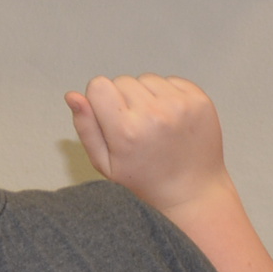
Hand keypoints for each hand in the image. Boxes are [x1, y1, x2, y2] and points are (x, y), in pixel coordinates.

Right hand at [65, 74, 232, 215]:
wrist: (193, 192)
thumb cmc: (146, 181)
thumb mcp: (105, 164)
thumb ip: (86, 128)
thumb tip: (73, 96)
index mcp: (126, 131)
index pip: (98, 86)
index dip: (100, 101)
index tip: (111, 120)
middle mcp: (154, 114)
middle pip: (122, 81)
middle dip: (123, 100)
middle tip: (136, 128)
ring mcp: (180, 105)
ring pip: (146, 79)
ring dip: (146, 96)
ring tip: (155, 124)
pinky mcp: (199, 100)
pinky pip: (171, 81)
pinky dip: (168, 95)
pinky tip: (172, 119)